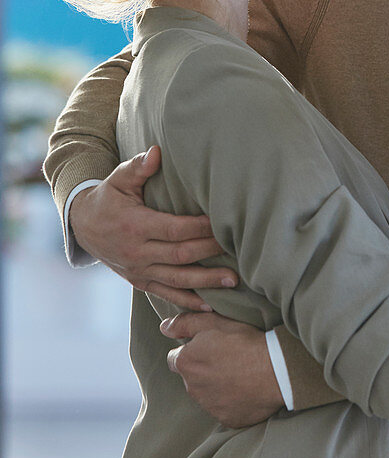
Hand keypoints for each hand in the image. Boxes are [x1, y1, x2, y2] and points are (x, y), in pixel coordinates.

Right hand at [69, 146, 238, 309]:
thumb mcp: (119, 179)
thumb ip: (138, 167)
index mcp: (135, 225)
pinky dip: (187, 301)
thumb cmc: (108, 197)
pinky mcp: (139, 281)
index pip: (173, 229)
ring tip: (233, 281)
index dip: (198, 228)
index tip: (221, 223)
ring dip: (205, 282)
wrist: (83, 226)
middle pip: (179, 255)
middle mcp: (137, 252)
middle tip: (236, 248)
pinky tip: (209, 305)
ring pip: (176, 280)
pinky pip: (165, 293)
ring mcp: (138, 270)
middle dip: (209, 252)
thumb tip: (156, 152)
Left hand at [161, 312, 283, 427]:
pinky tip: (245, 388)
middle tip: (226, 357)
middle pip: (191, 377)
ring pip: (206, 393)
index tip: (209, 346)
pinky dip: (231, 400)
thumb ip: (185, 323)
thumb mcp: (214, 321)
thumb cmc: (244, 342)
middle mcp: (192, 388)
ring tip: (238, 372)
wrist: (275, 370)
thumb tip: (164, 327)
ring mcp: (209, 406)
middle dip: (202, 369)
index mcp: (186, 363)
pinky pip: (224, 408)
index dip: (191, 351)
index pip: (176, 358)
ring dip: (215, 385)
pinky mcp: (227, 419)